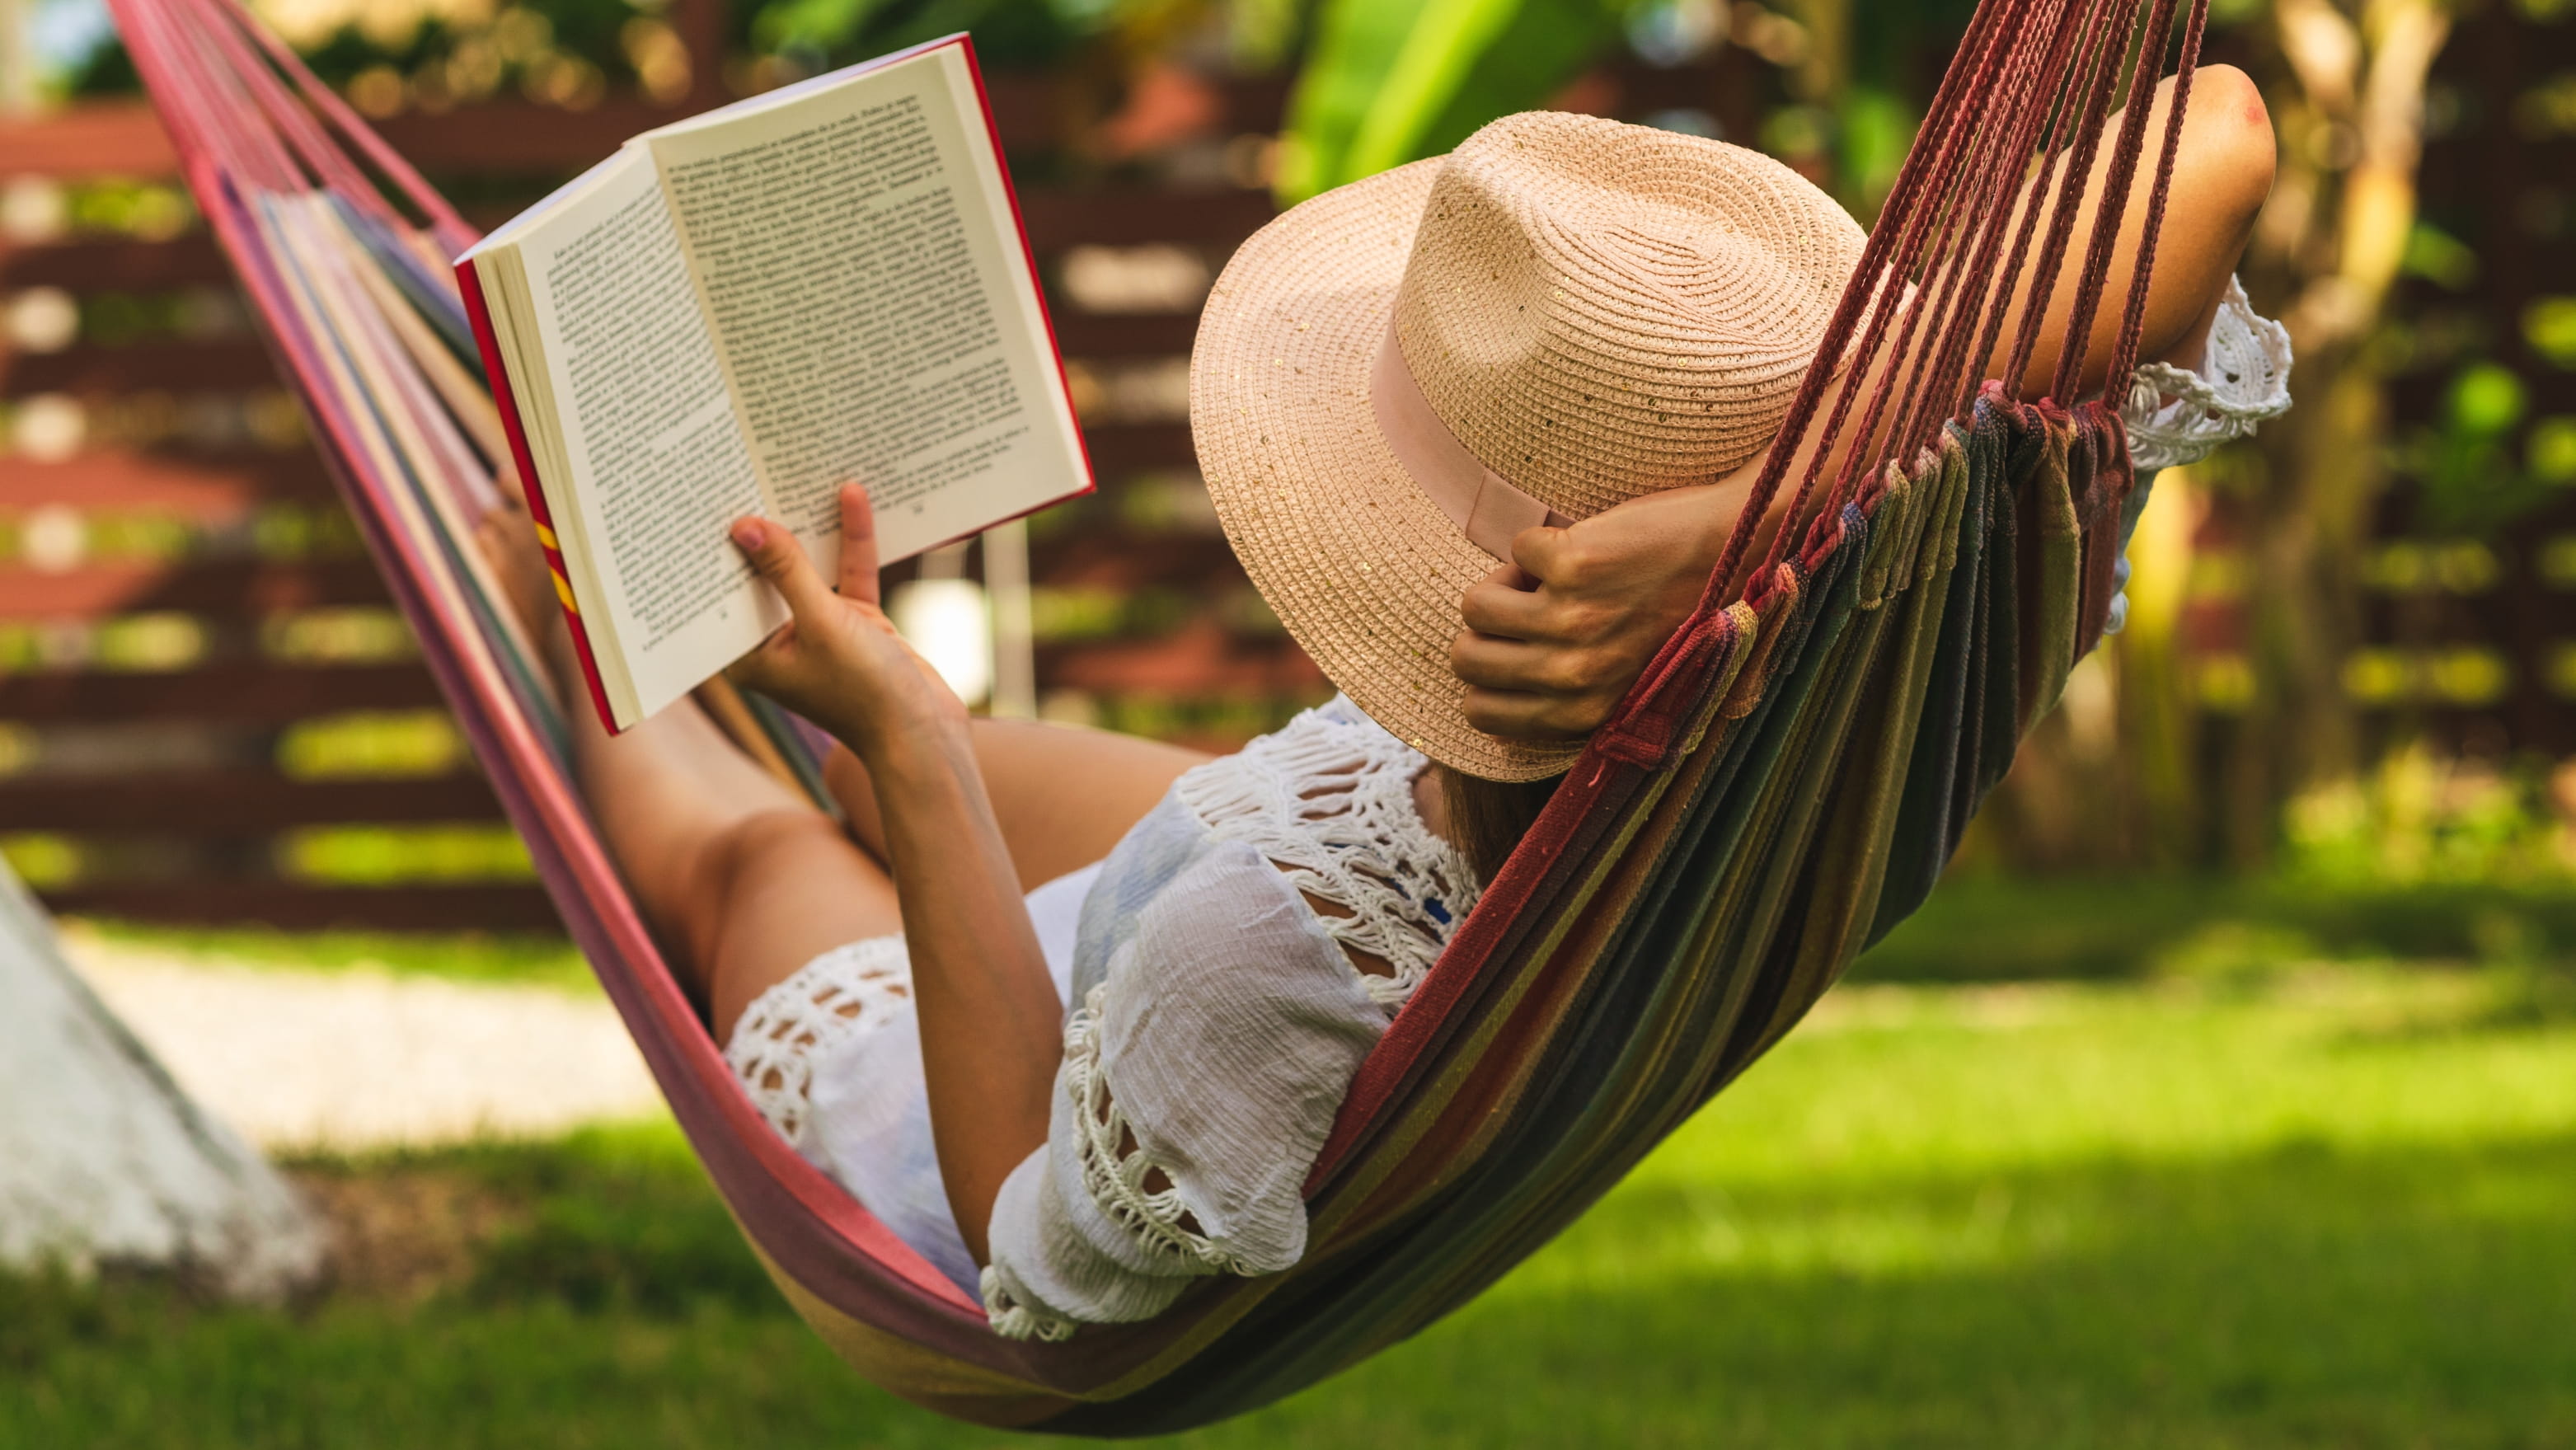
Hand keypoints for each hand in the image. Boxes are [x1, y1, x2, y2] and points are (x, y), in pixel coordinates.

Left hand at [725, 483, 964, 755]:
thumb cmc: (864, 693)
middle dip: (767, 528)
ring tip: (798, 474)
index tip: (707, 500)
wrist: (926, 734)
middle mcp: (779, 641)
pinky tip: (852, 497)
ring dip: (812, 528)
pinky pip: (849, 573)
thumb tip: (747, 527)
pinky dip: (852, 541)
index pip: (724, 593)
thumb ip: (787, 572)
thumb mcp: (823, 623)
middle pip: (766, 573)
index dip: (717, 549)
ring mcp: (820, 630)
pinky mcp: (858, 624)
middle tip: (748, 471)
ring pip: (811, 568)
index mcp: (750, 655)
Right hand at [1448, 482, 1741, 740]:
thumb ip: (1570, 705)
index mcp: (1584, 714)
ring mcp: (1571, 619)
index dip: (1488, 673)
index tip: (1517, 647)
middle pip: (1466, 658)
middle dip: (1486, 627)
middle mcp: (1574, 675)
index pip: (1481, 713)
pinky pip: (1517, 549)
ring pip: (1477, 605)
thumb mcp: (1630, 685)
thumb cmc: (1685, 617)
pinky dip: (1542, 541)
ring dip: (1507, 582)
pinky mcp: (1573, 564)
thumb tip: (1489, 711)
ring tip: (1552, 576)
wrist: (1736, 549)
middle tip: (1528, 605)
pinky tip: (1584, 546)